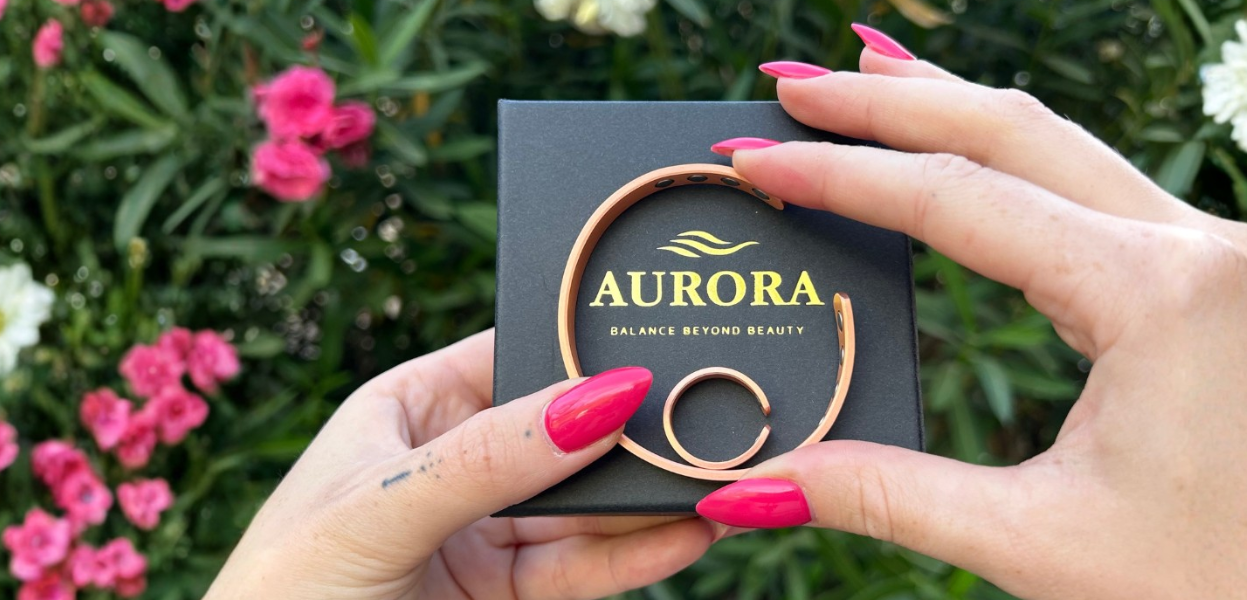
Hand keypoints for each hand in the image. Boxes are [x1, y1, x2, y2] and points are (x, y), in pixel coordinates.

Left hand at [207, 331, 712, 598]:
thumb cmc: (280, 592)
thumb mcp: (378, 510)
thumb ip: (488, 459)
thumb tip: (599, 397)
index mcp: (408, 407)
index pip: (513, 353)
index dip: (582, 344)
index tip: (659, 333)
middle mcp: (453, 461)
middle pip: (563, 430)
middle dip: (632, 427)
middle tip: (709, 415)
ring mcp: (483, 531)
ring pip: (583, 503)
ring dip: (648, 494)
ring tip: (715, 478)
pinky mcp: (504, 595)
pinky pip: (583, 565)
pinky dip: (638, 553)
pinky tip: (686, 534)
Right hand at [699, 28, 1246, 598]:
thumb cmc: (1223, 586)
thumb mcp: (1038, 543)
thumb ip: (886, 498)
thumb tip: (749, 491)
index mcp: (1156, 293)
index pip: (961, 202)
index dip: (844, 175)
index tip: (753, 157)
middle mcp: (1198, 244)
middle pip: (1013, 130)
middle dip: (889, 100)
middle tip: (785, 85)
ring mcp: (1220, 249)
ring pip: (1060, 145)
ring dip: (952, 112)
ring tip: (857, 85)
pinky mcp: (1222, 273)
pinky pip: (1099, 187)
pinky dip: (1016, 161)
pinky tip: (967, 153)